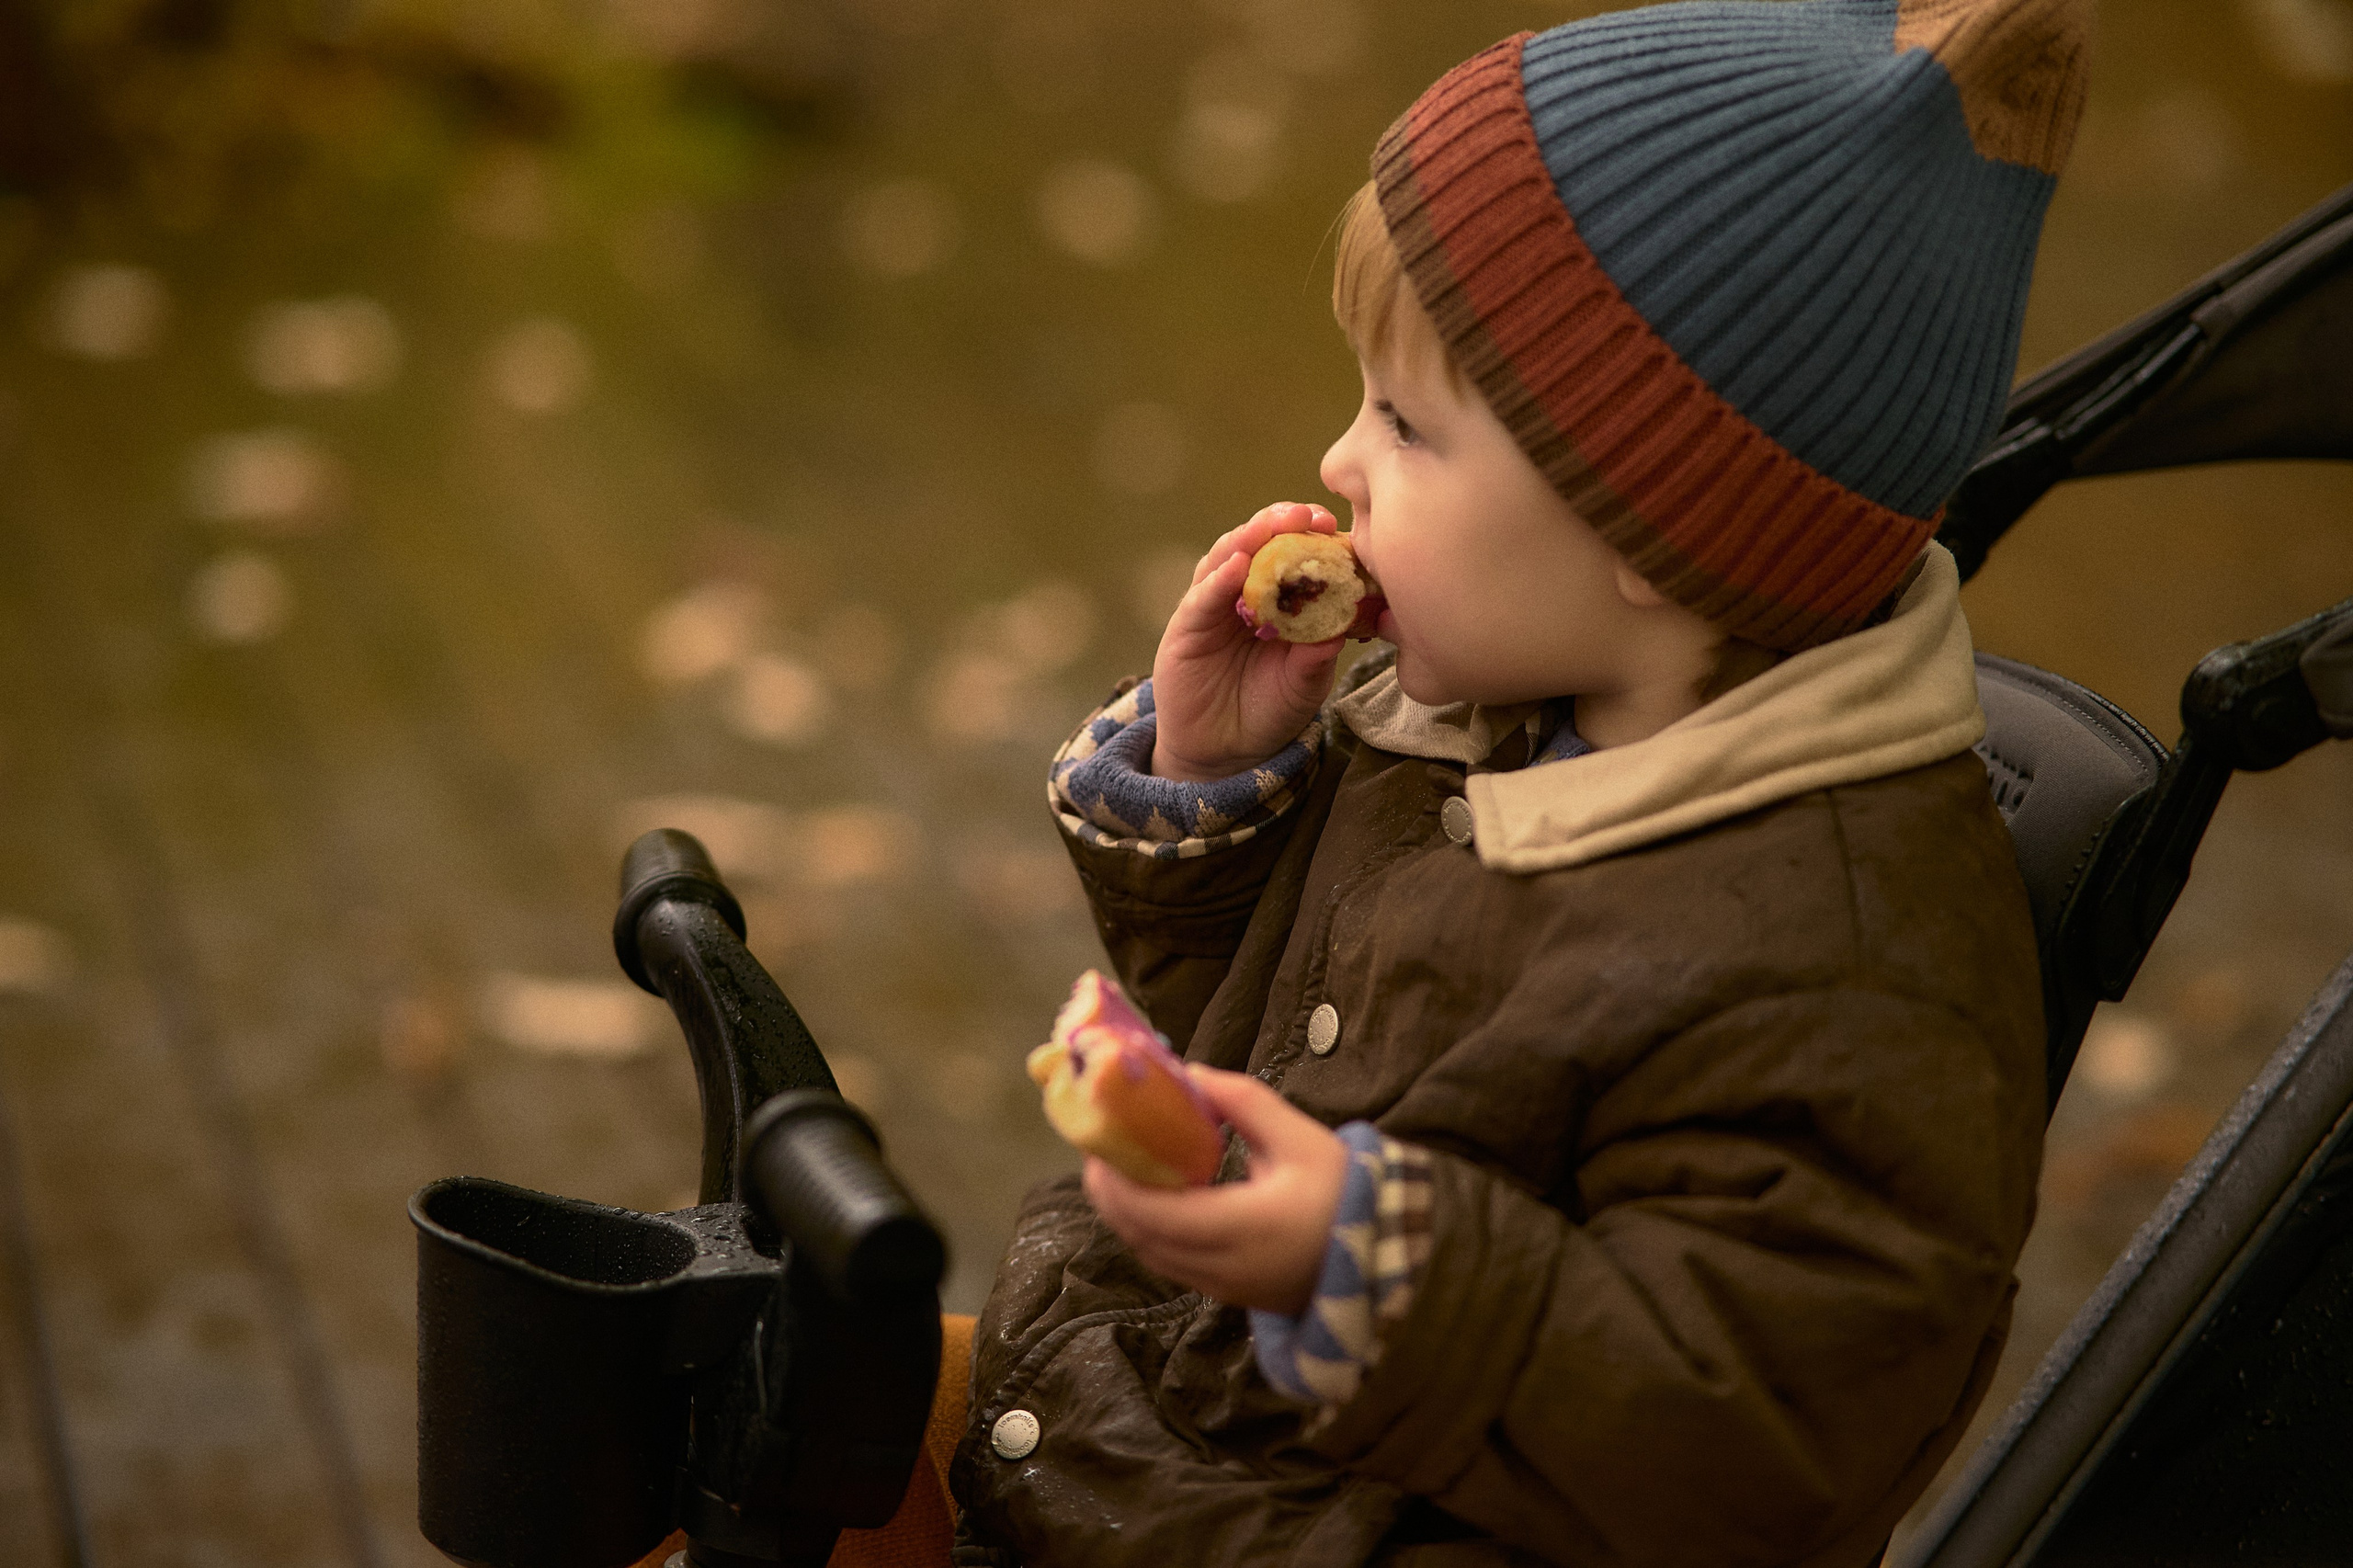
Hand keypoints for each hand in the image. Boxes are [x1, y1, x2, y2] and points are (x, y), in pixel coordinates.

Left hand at [1085, 1066, 1347, 1315]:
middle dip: (1110, 1194)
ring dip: (1127, 1214)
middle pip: (1140, 1236)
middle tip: (1102, 1151)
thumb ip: (1244, 1103)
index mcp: (1241, 1227)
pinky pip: (1171, 1264)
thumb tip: (1190, 1074)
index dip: (1115, 1181)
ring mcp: (1223, 1287)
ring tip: (1122, 1168)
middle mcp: (1223, 1266)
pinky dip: (1150, 1232)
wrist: (1385, 1258)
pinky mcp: (1228, 1294)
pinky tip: (1157, 1198)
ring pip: (1150, 1255)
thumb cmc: (1346, 1194)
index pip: (1152, 1212)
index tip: (1101, 1143)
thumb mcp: (1302, 1138)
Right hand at [1150, 502, 1347, 781]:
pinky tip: (1235, 566)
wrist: (1224, 753)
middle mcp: (1245, 595)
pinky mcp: (1186, 628)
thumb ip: (1316, 659)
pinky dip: (1217, 580)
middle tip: (1305, 514)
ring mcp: (1213, 607)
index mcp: (1280, 602)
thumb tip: (1341, 630)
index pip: (1293, 556)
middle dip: (1280, 523)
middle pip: (1258, 545)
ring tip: (1271, 525)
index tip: (1333, 524)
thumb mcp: (1303, 686)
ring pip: (1226, 559)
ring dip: (1248, 538)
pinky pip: (1201, 598)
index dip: (1311, 536)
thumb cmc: (1269, 711)